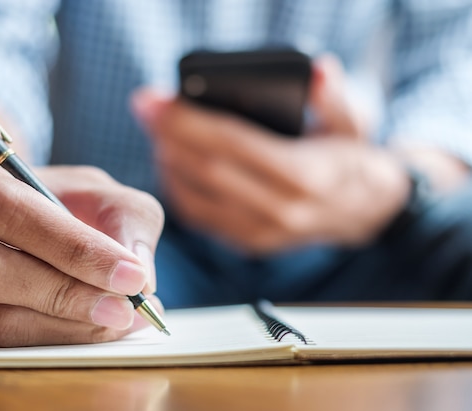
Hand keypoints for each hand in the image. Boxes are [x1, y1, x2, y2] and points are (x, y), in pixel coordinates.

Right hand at [0, 136, 163, 347]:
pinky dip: (40, 342)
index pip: (5, 208)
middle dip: (62, 294)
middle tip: (124, 309)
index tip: (131, 274)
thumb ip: (124, 217)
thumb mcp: (90, 186)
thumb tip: (138, 273)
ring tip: (113, 322)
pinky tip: (79, 331)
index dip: (71, 246)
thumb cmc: (46, 196)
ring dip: (57, 327)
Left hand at [131, 56, 409, 253]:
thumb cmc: (350, 159)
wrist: (363, 212)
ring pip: (195, 197)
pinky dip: (178, 188)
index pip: (232, 144)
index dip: (187, 121)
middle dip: (167, 136)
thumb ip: (334, 97)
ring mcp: (262, 233)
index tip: (154, 101)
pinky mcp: (249, 244)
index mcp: (305, 174)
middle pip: (206, 170)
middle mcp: (280, 210)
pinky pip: (200, 217)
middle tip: (145, 109)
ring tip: (156, 131)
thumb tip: (316, 70)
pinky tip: (171, 162)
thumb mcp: (353, 123)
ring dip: (168, 161)